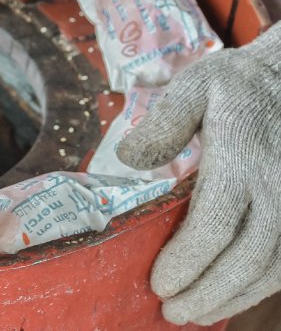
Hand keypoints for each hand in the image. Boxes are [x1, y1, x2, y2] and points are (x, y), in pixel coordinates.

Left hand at [118, 22, 280, 324]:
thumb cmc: (234, 85)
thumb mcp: (194, 86)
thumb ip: (164, 122)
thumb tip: (128, 158)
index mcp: (241, 158)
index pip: (215, 224)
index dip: (187, 261)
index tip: (159, 284)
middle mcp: (275, 187)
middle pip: (245, 257)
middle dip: (207, 292)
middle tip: (171, 312)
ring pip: (271, 267)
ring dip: (233, 297)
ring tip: (196, 313)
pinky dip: (260, 287)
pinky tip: (231, 297)